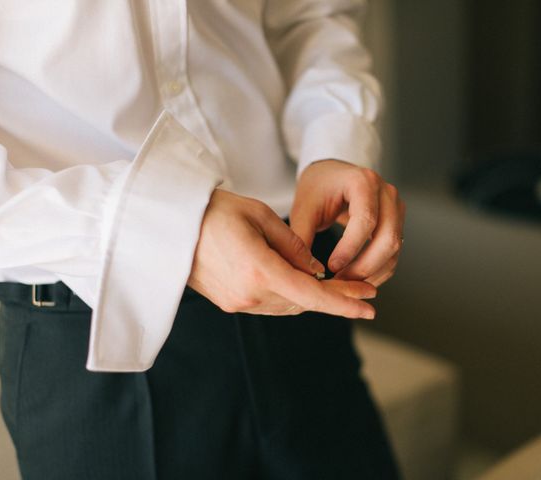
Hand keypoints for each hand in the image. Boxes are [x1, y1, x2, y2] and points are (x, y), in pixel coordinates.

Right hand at [187, 189, 376, 318]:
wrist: (169, 225)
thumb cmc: (214, 210)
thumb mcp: (259, 215)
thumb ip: (293, 245)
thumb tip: (315, 268)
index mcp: (259, 270)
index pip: (312, 294)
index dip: (344, 302)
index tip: (370, 306)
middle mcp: (249, 295)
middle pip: (304, 302)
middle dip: (334, 297)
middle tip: (362, 287)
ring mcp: (238, 303)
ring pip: (288, 305)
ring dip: (312, 296)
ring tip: (335, 282)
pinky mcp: (229, 303)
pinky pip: (270, 304)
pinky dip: (290, 295)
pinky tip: (300, 280)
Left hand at [290, 160, 404, 286]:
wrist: (332, 177)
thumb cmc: (318, 188)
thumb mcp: (303, 209)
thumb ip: (302, 238)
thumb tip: (306, 272)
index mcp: (363, 182)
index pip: (365, 219)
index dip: (350, 248)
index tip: (332, 266)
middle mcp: (386, 193)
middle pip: (388, 237)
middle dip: (365, 266)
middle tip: (340, 282)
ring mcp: (395, 208)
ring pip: (394, 249)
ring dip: (373, 272)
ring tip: (346, 284)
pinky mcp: (397, 223)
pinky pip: (394, 253)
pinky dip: (378, 271)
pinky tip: (358, 281)